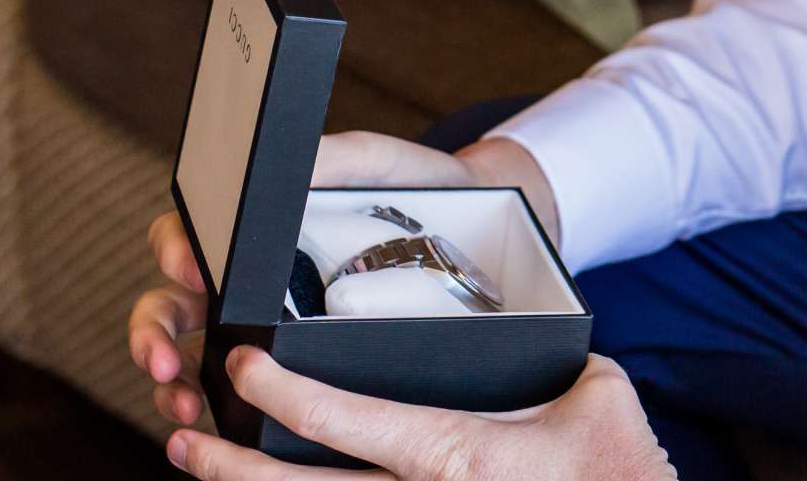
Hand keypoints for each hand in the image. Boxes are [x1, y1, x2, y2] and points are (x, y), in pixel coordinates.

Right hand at [127, 131, 563, 430]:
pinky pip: (240, 390)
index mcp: (254, 227)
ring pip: (191, 354)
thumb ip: (332, 156)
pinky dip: (216, 408)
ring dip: (170, 382)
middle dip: (153, 333)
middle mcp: (248, 277)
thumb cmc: (417, 187)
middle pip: (172, 303)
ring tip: (182, 399)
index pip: (185, 235)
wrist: (475, 222)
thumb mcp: (375, 162)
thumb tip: (289, 164)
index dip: (174, 251)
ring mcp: (264, 323)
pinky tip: (213, 420)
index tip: (189, 268)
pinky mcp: (293, 362)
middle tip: (165, 356)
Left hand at [165, 346, 672, 479]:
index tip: (242, 365)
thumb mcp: (590, 389)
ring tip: (203, 466)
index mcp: (456, 454)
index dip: (281, 393)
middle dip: (231, 465)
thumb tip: (511, 338)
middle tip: (188, 436)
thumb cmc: (618, 463)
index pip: (343, 423)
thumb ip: (540, 362)